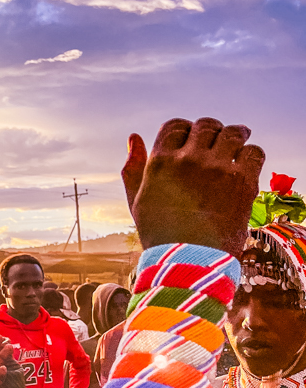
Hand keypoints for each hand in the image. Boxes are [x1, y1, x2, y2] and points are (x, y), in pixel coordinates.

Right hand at [122, 118, 263, 255]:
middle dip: (211, 131)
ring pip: (233, 133)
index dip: (185, 129)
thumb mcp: (137, 202)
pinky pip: (254, 152)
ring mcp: (217, 169)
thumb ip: (133, 168)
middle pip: (206, 125)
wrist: (189, 263)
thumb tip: (134, 136)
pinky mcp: (243, 182)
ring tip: (237, 145)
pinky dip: (251, 154)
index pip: (175, 125)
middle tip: (217, 142)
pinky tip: (245, 165)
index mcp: (161, 162)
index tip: (191, 140)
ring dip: (235, 136)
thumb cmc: (161, 236)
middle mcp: (189, 160)